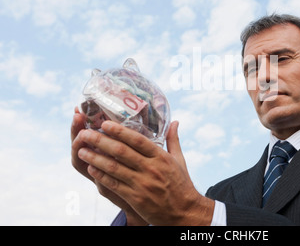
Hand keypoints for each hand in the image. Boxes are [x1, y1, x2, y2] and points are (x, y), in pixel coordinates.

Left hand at [76, 120, 214, 225]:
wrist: (184, 212)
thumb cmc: (181, 184)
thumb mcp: (180, 160)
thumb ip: (174, 140)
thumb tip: (175, 121)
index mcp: (161, 157)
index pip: (137, 140)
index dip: (120, 131)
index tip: (105, 124)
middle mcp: (151, 168)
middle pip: (121, 151)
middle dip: (100, 141)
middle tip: (85, 134)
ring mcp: (142, 184)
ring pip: (114, 167)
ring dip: (95, 158)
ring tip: (81, 150)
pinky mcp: (136, 198)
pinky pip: (114, 184)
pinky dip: (101, 176)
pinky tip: (91, 168)